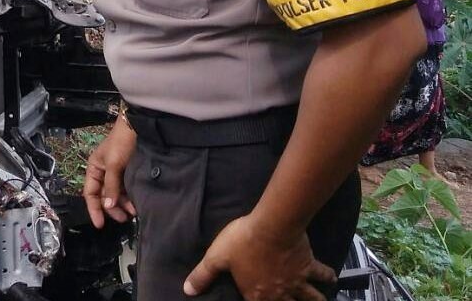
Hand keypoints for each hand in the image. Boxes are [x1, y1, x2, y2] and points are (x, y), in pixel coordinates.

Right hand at [83, 119, 136, 227]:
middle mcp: (103, 173)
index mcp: (94, 169)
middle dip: (112, 208)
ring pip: (116, 195)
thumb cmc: (121, 144)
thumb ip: (111, 186)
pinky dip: (130, 198)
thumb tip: (107, 206)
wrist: (138, 128)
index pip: (90, 194)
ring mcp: (116, 174)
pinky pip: (126, 190)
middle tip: (123, 218)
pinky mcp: (128, 174)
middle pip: (104, 197)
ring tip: (133, 212)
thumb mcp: (114, 164)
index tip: (100, 224)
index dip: (94, 209)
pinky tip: (136, 204)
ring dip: (123, 205)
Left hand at [183, 215, 334, 300]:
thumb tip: (187, 290)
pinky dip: (328, 277)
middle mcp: (279, 293)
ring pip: (310, 298)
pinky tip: (332, 278)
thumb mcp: (216, 257)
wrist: (272, 227)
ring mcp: (296, 282)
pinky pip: (322, 274)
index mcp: (256, 295)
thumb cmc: (242, 241)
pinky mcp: (308, 266)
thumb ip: (203, 275)